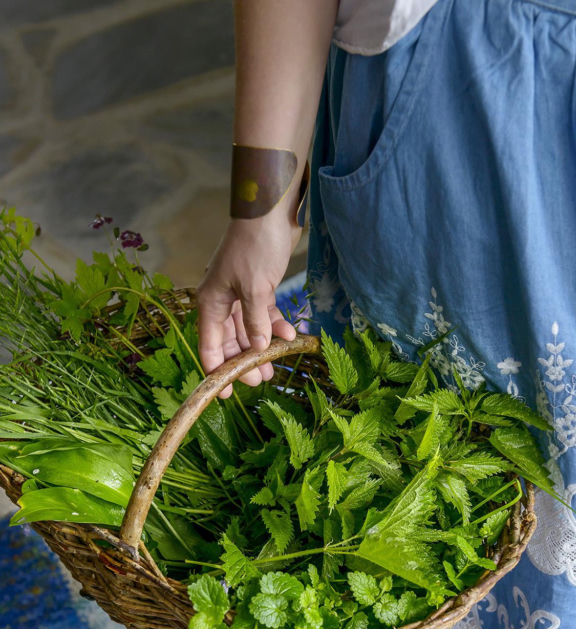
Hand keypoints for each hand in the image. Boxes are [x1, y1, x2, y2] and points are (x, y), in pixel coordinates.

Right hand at [196, 209, 299, 395]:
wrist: (271, 210)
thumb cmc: (255, 244)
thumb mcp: (255, 288)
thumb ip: (256, 322)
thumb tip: (257, 350)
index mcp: (211, 301)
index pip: (209, 345)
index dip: (217, 371)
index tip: (226, 394)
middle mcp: (223, 300)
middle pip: (230, 341)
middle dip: (245, 362)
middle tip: (261, 381)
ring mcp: (242, 293)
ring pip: (249, 330)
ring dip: (262, 348)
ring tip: (276, 368)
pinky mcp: (260, 285)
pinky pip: (265, 314)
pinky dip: (275, 325)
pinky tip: (290, 336)